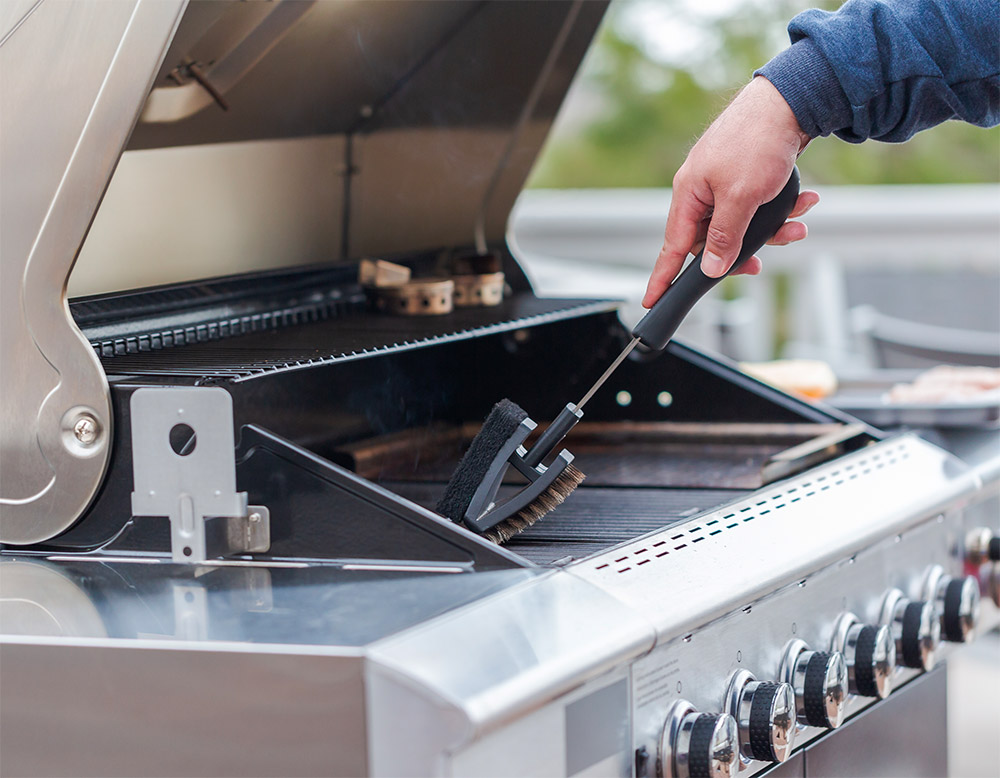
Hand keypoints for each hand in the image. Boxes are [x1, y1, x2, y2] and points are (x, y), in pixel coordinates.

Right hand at [642, 76, 817, 307]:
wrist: (790, 99)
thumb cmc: (757, 140)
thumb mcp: (740, 197)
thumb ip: (723, 237)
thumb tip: (710, 268)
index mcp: (689, 194)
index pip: (672, 247)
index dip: (662, 277)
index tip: (651, 301)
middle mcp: (702, 190)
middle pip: (712, 240)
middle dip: (743, 251)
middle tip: (758, 265)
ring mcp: (723, 182)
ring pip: (741, 225)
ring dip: (771, 230)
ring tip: (796, 225)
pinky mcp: (746, 175)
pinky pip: (757, 207)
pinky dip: (780, 209)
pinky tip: (803, 201)